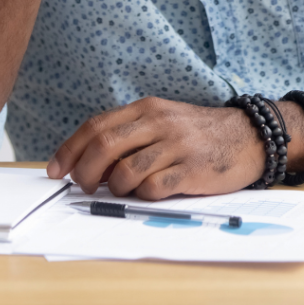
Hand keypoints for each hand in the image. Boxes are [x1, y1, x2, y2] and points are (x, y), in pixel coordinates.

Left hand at [46, 97, 266, 199]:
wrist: (249, 136)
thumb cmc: (198, 133)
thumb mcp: (162, 121)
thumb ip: (130, 136)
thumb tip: (89, 164)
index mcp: (146, 108)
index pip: (96, 126)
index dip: (69, 149)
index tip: (54, 170)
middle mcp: (159, 123)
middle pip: (104, 146)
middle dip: (83, 172)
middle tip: (82, 186)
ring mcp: (176, 146)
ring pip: (125, 171)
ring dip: (114, 188)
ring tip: (121, 191)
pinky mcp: (191, 170)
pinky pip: (153, 188)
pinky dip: (142, 196)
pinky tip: (149, 193)